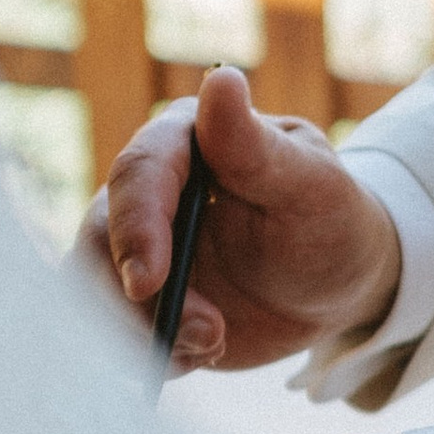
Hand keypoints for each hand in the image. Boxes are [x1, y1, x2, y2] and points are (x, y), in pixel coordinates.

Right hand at [75, 65, 402, 373]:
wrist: (338, 286)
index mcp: (187, 140)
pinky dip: (154, 354)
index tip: (149, 282)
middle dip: (141, 300)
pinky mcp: (139, 300)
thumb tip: (221, 79)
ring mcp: (139, 248)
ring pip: (96, 292)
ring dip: (147, 333)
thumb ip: (257, 146)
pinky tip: (204, 354)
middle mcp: (149, 191)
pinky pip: (115, 334)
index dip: (136, 227)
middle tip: (208, 334)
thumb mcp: (311, 185)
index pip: (139, 174)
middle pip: (100, 239)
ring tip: (215, 343)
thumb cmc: (331, 220)